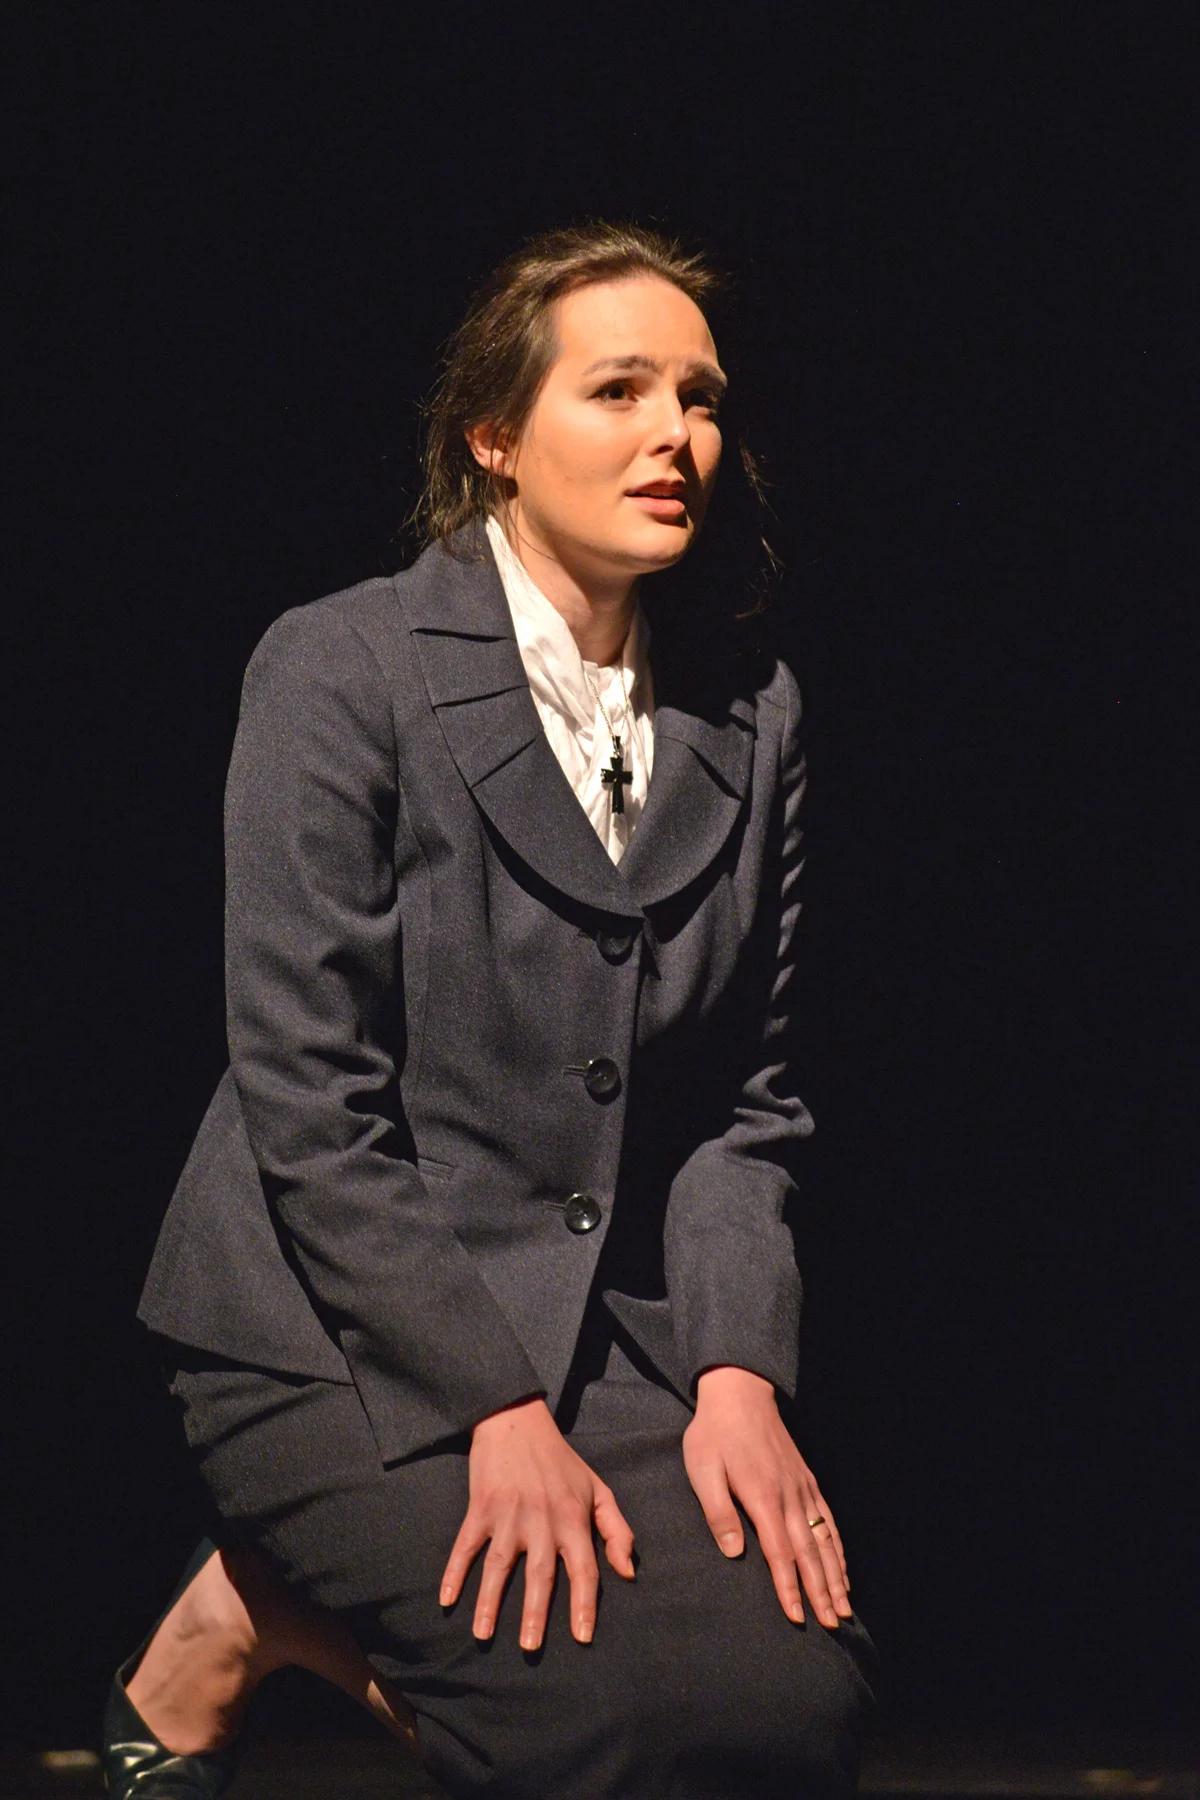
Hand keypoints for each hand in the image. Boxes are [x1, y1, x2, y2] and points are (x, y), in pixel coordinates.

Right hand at [439, 1396, 635, 1649]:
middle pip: (540, 1573)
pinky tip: (446, 1600)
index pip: (583, 1568)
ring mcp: (508, 1514)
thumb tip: (628, 1574)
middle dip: (535, 1612)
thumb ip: (617, 1531)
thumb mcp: (598, 1489)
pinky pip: (465, 1545)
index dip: (584, 1604)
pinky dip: (454, 1572)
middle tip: (530, 1648)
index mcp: (573, 1517)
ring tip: (483, 1635)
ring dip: (489, 1602)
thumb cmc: (562, 1461)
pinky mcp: (480, 1507)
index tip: (582, 1637)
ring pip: (498, 1565)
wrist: (518, 1421)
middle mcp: (542, 1519)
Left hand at [682, 1365, 851, 1629]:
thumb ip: (718, 1511)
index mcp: (763, 1497)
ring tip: (844, 1608)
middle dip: (821, 1592)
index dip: (789, 1587)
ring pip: (824, 1540)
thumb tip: (734, 1553)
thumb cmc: (714, 1434)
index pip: (779, 1553)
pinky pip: (828, 1520)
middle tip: (832, 1624)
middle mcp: (789, 1497)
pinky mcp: (807, 1481)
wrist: (740, 1393)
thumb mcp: (703, 1469)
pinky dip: (838, 1548)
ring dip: (835, 1576)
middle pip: (809, 1553)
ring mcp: (803, 1488)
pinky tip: (842, 1569)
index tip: (797, 1617)